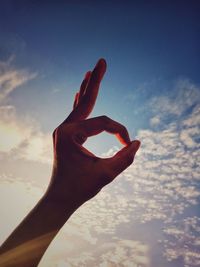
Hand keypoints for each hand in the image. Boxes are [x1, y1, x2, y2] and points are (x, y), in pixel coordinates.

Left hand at [47, 59, 139, 208]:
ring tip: (92, 71)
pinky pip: (77, 115)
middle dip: (96, 81)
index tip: (129, 143)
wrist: (60, 198)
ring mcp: (63, 130)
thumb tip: (137, 142)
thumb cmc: (80, 188)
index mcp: (69, 134)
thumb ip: (124, 158)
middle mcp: (64, 127)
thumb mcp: (106, 175)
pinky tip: (82, 92)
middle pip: (86, 100)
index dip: (120, 130)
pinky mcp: (66, 135)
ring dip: (88, 88)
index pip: (103, 123)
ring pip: (80, 105)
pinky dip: (82, 103)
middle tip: (102, 60)